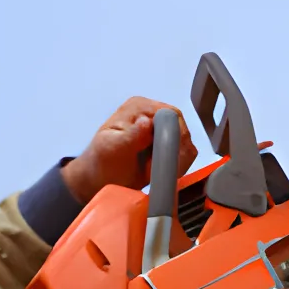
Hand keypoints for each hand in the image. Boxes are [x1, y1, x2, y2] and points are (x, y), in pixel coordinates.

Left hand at [63, 97, 196, 203]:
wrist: (100, 181)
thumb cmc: (102, 164)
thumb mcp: (111, 149)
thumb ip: (129, 136)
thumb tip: (146, 122)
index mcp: (139, 106)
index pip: (171, 115)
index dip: (172, 136)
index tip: (163, 157)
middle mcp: (154, 113)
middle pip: (182, 129)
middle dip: (175, 152)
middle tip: (161, 169)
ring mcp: (163, 129)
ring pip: (187, 143)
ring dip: (177, 161)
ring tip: (157, 172)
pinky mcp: (170, 144)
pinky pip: (187, 154)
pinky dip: (179, 166)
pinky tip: (164, 173)